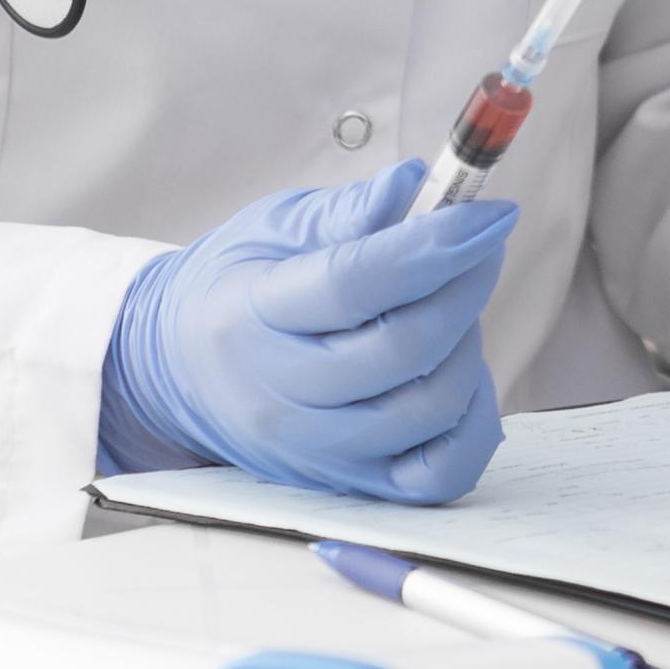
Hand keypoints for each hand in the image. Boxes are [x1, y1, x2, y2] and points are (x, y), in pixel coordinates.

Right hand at [102, 164, 514, 501]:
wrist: (178, 372)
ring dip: (466, 347)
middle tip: (477, 246)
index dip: (436, 244)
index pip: (355, 283)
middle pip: (403, 348)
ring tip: (450, 310)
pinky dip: (471, 422)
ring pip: (430, 407)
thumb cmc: (237, 288)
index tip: (491, 213)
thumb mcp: (273, 229)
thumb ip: (347, 211)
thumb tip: (413, 183)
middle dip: (465, 285)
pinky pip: (440, 474)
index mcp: (252, 315)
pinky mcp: (350, 485)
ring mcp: (317, 451)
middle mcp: (281, 395)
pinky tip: (457, 377)